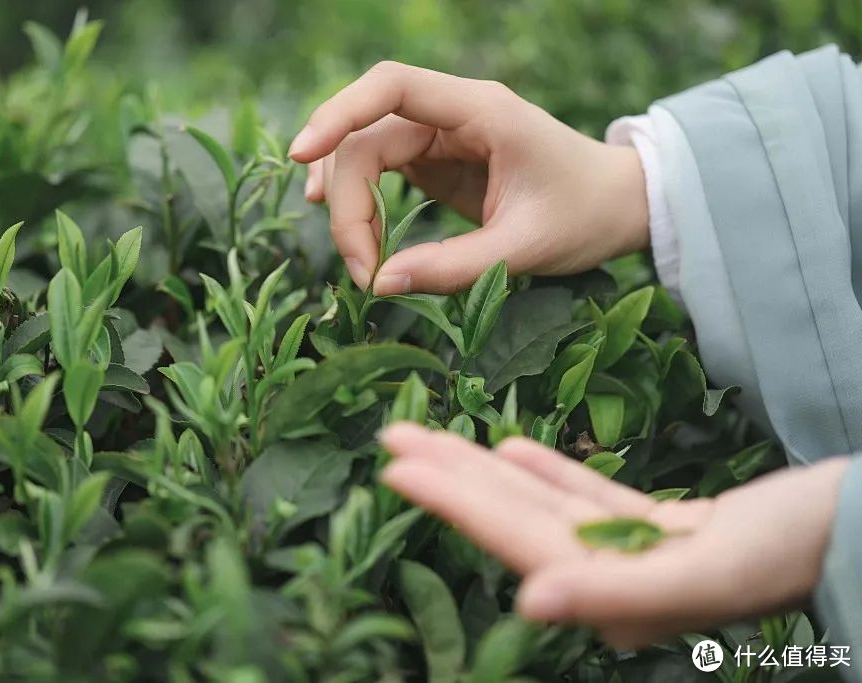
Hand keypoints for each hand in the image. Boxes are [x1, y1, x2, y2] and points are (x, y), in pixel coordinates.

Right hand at [288, 61, 648, 294]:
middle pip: (367, 135)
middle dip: (349, 199)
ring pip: (365, 154)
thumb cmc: (585, 216)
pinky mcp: (436, 162)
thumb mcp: (524, 248)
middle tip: (361, 270)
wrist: (619, 207)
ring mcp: (441, 137)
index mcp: (481, 112)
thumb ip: (452, 268)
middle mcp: (453, 114)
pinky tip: (354, 235)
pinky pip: (381, 174)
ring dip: (349, 204)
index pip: (393, 87)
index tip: (302, 155)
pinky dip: (362, 205)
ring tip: (358, 261)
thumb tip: (380, 285)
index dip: (339, 113)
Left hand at [379, 423, 847, 647]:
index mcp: (617, 594)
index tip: (396, 466)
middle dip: (451, 476)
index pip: (515, 539)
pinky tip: (511, 447)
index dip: (453, 501)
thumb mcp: (715, 570)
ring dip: (486, 468)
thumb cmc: (805, 548)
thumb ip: (619, 592)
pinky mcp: (667, 529)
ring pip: (544, 502)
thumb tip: (530, 601)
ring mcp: (639, 552)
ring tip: (432, 436)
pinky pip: (590, 496)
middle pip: (515, 517)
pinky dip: (549, 471)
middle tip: (392, 436)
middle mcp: (616, 578)